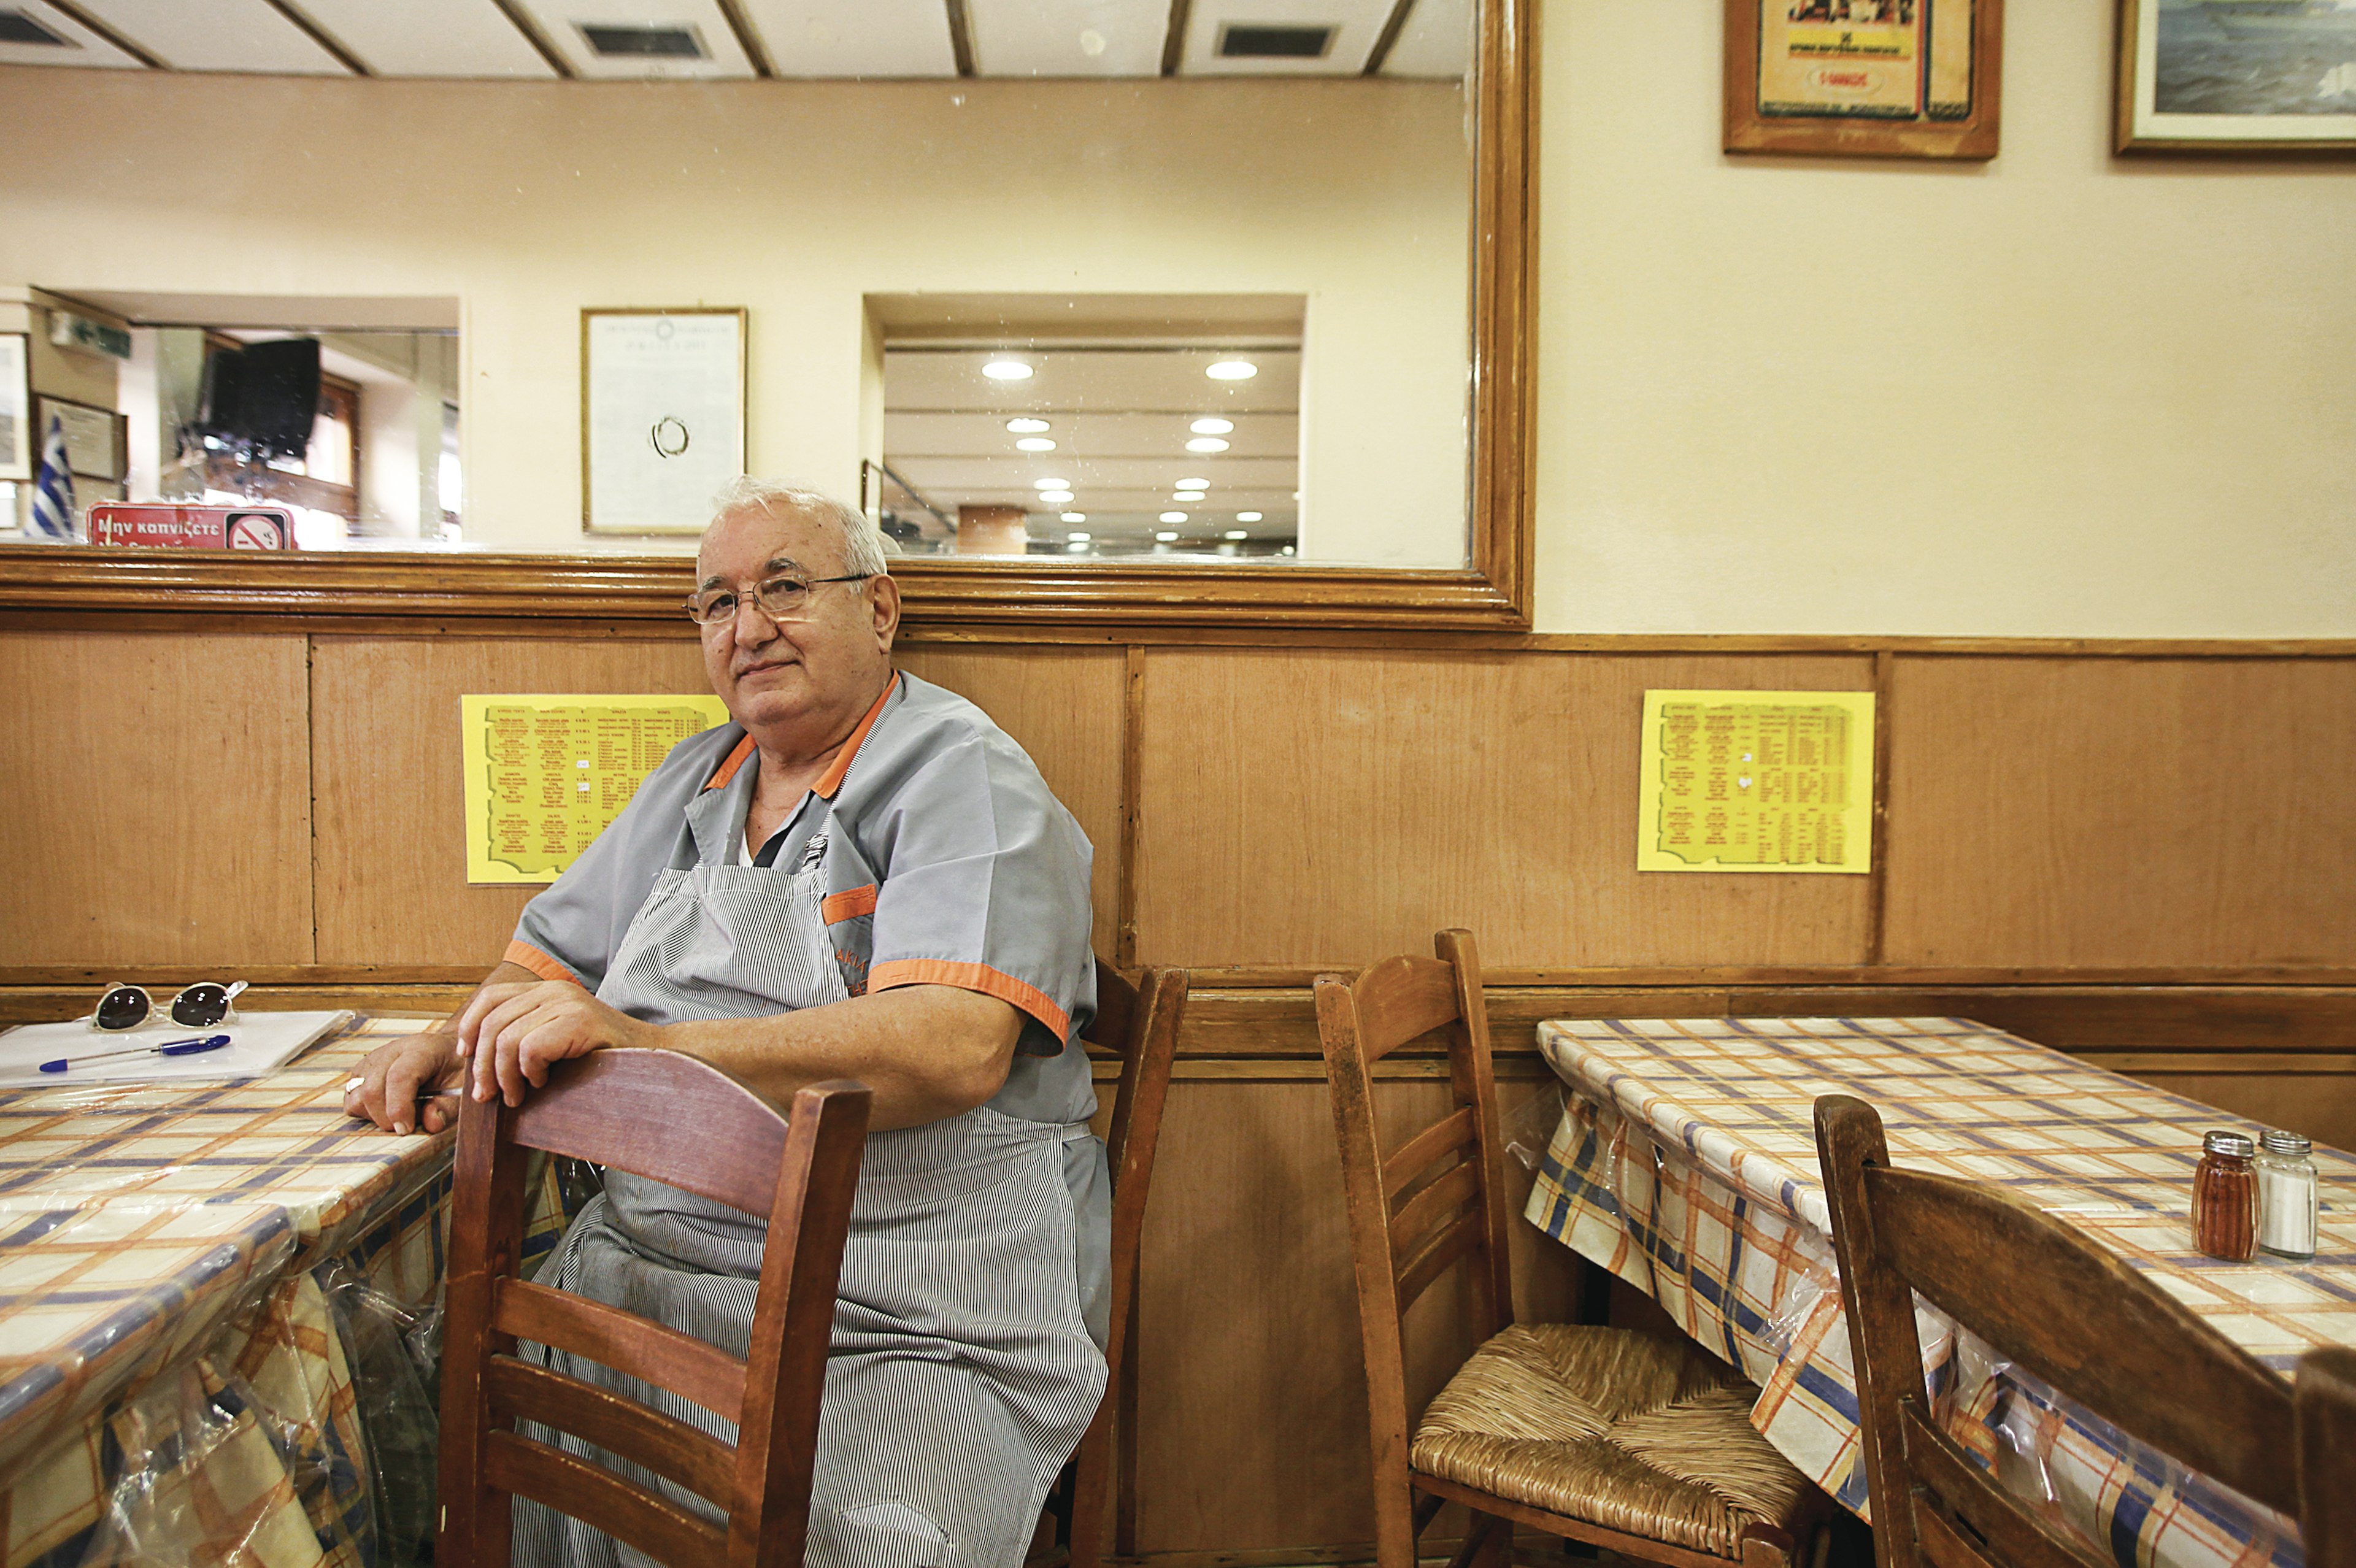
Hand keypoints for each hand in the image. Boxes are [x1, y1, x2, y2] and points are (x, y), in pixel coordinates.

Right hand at [343, 1030, 463, 1135]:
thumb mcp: (461, 1085)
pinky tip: (388, 1109)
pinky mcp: (358, 1074)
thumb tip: (431, 1123)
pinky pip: (352, 1102)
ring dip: (377, 1116)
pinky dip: (367, 1113)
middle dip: (388, 1118)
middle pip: (373, 1091)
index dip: (400, 1108)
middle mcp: (389, 1052)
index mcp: (419, 1049)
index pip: (399, 1077)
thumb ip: (448, 1105)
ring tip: (400, 1112)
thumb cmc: (453, 1069)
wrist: (443, 1051)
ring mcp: (370, 1062)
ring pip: (358, 1098)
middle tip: (408, 1125)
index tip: (407, 1128)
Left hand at [456, 980, 658, 1107]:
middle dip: (482, 1066)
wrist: (653, 1058)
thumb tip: (477, 1061)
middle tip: (489, 1095)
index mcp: (547, 990)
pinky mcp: (579, 1021)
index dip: (470, 1029)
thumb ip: (525, 1039)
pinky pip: (530, 1048)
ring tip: (518, 1095)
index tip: (467, 1058)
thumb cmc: (603, 1059)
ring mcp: (567, 1003)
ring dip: (505, 1076)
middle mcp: (554, 990)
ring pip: (506, 1038)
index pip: (490, 999)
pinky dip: (529, 1072)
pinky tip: (542, 1083)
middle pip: (492, 1023)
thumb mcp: (557, 1042)